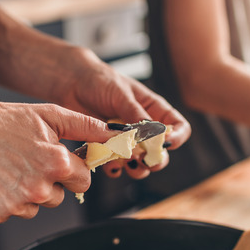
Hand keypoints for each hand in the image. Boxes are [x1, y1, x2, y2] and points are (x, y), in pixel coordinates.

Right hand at [0, 93, 113, 222]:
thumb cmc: (3, 120)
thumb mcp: (49, 115)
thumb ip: (86, 126)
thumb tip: (116, 134)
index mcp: (57, 163)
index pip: (83, 181)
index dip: (72, 171)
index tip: (57, 161)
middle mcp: (40, 187)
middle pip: (59, 197)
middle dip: (49, 182)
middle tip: (27, 161)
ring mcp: (18, 202)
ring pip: (37, 207)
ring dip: (28, 193)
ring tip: (10, 168)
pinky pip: (14, 212)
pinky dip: (7, 200)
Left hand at [54, 48, 189, 178]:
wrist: (71, 82)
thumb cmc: (99, 80)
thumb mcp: (120, 93)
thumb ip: (135, 114)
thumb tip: (150, 134)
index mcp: (153, 110)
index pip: (178, 127)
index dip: (178, 137)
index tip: (167, 144)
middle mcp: (143, 128)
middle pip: (161, 151)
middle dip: (156, 160)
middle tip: (145, 161)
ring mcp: (126, 140)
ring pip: (141, 163)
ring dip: (137, 169)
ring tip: (127, 164)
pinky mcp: (108, 148)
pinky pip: (116, 165)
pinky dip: (114, 168)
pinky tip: (109, 165)